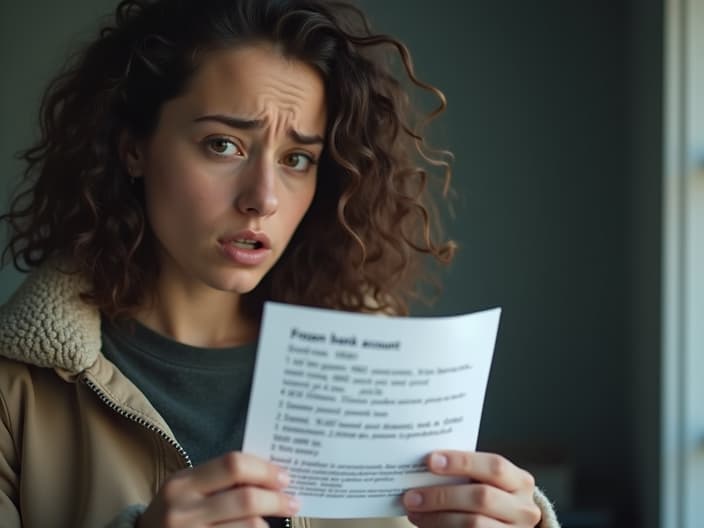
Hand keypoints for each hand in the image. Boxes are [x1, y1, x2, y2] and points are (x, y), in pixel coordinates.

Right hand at [138, 451, 298, 527]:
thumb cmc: (174, 513)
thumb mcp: (186, 490)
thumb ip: (219, 480)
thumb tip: (270, 475)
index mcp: (182, 484)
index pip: (232, 465)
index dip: (264, 469)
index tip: (284, 476)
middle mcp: (183, 512)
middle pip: (246, 499)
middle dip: (277, 500)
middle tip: (293, 501)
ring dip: (268, 524)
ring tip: (271, 521)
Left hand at [402, 451, 540, 527]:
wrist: (505, 526)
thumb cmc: (489, 495)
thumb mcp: (487, 481)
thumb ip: (466, 472)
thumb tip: (424, 465)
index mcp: (520, 481)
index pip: (494, 466)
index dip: (462, 462)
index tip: (430, 460)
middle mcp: (524, 508)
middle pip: (481, 497)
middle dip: (442, 496)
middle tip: (412, 495)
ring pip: (473, 524)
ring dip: (437, 518)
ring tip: (414, 512)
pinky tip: (425, 524)